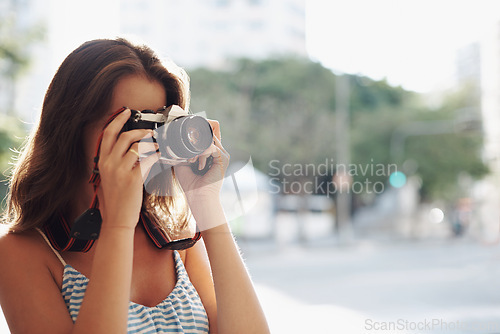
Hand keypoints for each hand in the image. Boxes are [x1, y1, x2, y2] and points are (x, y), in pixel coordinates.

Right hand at [97, 109, 158, 228]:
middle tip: (150, 132)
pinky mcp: (133, 179)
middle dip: (140, 130)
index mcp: (102, 161)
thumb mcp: (108, 177)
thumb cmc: (115, 200)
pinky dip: (156, 156)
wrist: (116, 219)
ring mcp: (120, 171)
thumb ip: (115, 162)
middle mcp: (109, 163)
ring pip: (138, 146)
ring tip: (158, 145)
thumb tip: (132, 149)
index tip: (126, 111)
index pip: (107, 134)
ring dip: (151, 143)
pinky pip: (147, 160)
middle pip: (124, 136)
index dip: (117, 120)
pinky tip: (161, 156)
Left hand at [174, 120, 228, 202]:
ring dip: (197, 148)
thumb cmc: (190, 183)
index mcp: (211, 153)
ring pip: (209, 139)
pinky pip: (212, 147)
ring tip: (192, 161)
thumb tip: (183, 138)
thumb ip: (186, 149)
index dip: (199, 132)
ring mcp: (222, 155)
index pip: (208, 134)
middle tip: (189, 155)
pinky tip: (197, 163)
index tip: (187, 140)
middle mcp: (219, 152)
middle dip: (196, 140)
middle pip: (210, 132)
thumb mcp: (184, 161)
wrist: (197, 196)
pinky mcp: (223, 159)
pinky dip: (201, 153)